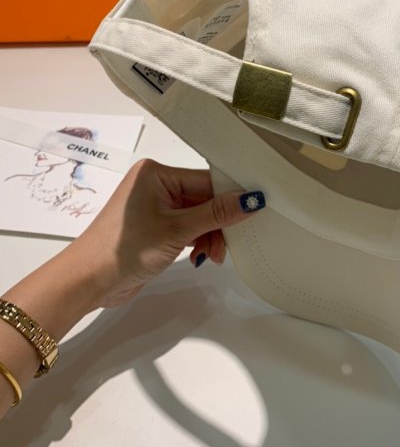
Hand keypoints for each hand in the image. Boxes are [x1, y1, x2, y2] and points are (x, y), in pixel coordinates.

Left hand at [70, 158, 263, 307]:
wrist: (88, 282)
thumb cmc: (123, 249)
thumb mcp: (177, 230)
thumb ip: (216, 214)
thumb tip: (251, 200)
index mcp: (156, 174)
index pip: (206, 180)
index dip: (230, 197)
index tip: (254, 209)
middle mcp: (157, 186)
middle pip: (205, 200)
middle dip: (218, 225)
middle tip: (226, 246)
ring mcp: (157, 207)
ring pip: (199, 216)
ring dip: (210, 237)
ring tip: (210, 257)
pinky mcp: (158, 227)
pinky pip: (189, 228)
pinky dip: (198, 242)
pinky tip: (200, 257)